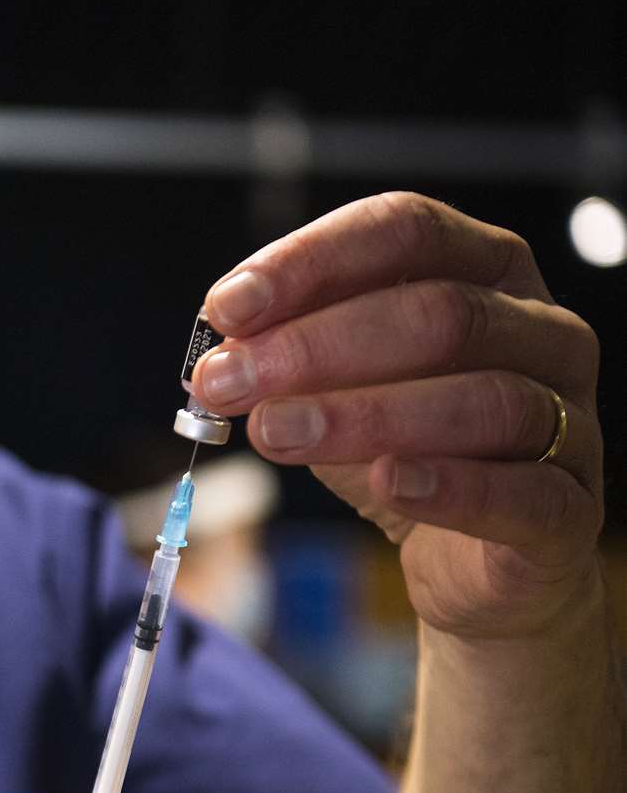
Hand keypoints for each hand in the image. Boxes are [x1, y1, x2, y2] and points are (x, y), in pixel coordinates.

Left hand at [192, 192, 603, 639]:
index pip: (406, 230)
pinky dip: (451, 486)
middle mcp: (543, 330)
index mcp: (486, 270)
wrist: (469, 563)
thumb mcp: (331, 388)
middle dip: (315, 346)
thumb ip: (286, 357)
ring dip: (363, 414)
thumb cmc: (399, 450)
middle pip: (440, 313)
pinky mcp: (569, 511)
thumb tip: (222, 348)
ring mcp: (570, 418)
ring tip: (274, 433)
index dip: (311, 262)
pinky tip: (385, 483)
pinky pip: (523, 494)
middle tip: (226, 380)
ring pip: (484, 399)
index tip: (225, 308)